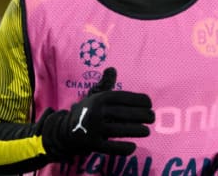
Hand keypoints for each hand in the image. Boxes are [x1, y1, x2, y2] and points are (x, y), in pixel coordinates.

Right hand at [40, 67, 154, 158]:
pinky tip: (133, 147)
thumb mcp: (95, 96)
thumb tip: (111, 69)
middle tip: (152, 118)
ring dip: (137, 131)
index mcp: (99, 99)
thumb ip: (106, 83)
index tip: (150, 104)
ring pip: (120, 130)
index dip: (139, 100)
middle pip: (124, 114)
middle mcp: (96, 112)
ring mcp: (93, 128)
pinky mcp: (92, 144)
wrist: (65, 131)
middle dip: (142, 116)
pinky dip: (123, 148)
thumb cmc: (88, 111)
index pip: (124, 98)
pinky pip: (110, 148)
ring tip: (147, 131)